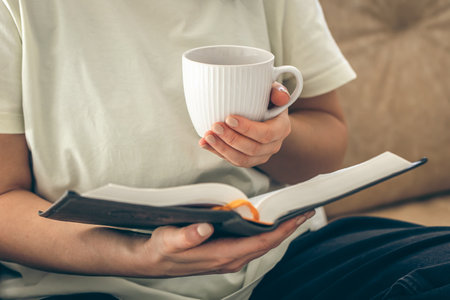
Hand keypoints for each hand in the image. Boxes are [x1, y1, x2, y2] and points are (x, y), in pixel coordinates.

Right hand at [133, 210, 314, 276]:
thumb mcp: (169, 241)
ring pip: (262, 243)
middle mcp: (231, 258)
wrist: (152, 260)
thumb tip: (206, 226)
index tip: (301, 215)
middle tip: (306, 209)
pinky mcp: (226, 252)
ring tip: (294, 212)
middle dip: (288, 227)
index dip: (284, 229)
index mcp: (222, 255)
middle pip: (268, 243)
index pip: (262, 242)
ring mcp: (229, 257)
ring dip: (279, 229)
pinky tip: (269, 219)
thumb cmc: (162, 249)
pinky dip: (266, 230)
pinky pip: (253, 241)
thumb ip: (187, 236)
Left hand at [199, 82, 291, 167]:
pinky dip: (217, 152)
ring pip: (241, 159)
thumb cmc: (268, 100)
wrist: (265, 114)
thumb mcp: (274, 91)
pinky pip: (232, 161)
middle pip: (252, 149)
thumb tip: (280, 96)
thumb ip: (278, 91)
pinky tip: (205, 143)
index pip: (266, 134)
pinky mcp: (247, 160)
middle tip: (215, 126)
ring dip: (222, 148)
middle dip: (231, 139)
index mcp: (281, 129)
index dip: (247, 129)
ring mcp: (260, 156)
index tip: (229, 118)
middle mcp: (273, 145)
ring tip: (207, 136)